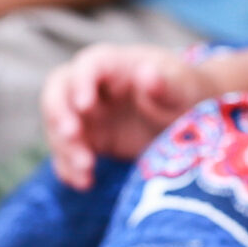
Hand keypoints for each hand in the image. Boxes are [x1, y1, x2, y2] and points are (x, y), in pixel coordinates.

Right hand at [41, 44, 210, 188]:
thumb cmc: (186, 93)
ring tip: (86, 168)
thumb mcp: (182, 88)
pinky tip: (85, 182)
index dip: (81, 82)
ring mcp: (88, 114)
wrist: (190, 118)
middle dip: (58, 112)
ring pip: (58, 123)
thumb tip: (146, 72)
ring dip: (64, 146)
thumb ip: (165, 82)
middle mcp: (94, 86)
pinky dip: (69, 167)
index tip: (85, 105)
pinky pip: (67, 151)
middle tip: (72, 136)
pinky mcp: (89, 140)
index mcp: (117, 64)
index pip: (89, 64)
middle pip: (59, 89)